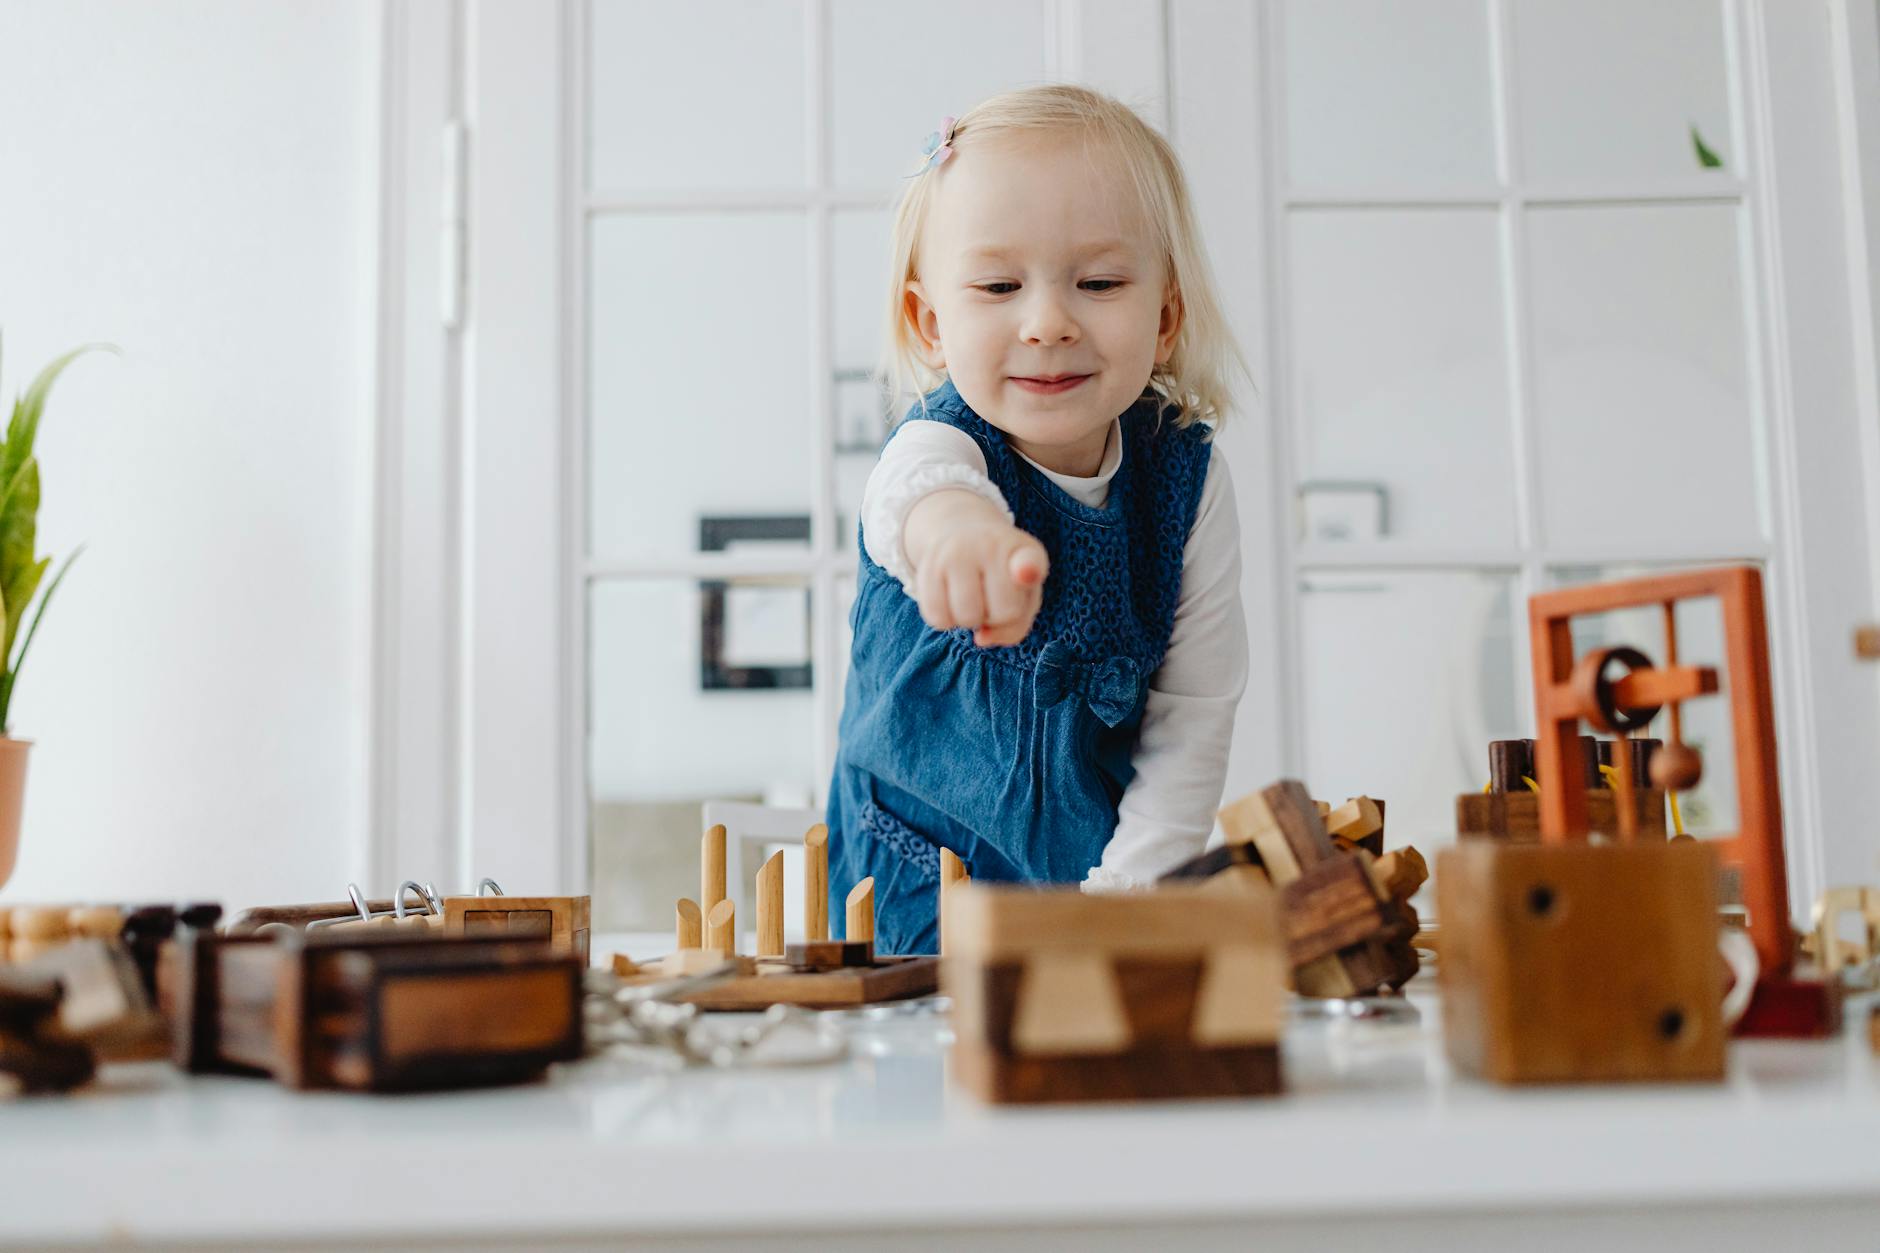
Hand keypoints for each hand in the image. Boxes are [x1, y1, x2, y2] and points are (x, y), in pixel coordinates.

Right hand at [903, 492, 1048, 646]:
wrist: (965, 533)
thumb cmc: (1003, 575)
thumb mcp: (1024, 596)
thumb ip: (1016, 627)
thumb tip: (980, 638)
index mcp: (1023, 550)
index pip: (1029, 563)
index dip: (1028, 570)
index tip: (1026, 574)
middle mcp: (989, 545)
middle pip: (1002, 614)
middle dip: (999, 616)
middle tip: (993, 596)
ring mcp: (955, 553)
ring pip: (966, 618)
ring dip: (971, 619)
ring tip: (973, 597)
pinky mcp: (927, 566)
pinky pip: (936, 617)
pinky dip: (946, 620)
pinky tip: (952, 600)